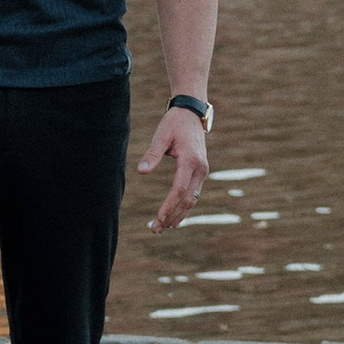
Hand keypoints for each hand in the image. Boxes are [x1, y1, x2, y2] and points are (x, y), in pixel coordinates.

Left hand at [137, 105, 211, 232]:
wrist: (192, 113)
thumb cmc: (174, 123)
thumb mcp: (161, 136)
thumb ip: (152, 155)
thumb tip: (141, 172)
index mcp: (191, 160)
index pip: (179, 189)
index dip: (169, 205)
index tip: (158, 218)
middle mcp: (200, 168)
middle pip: (187, 199)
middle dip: (172, 216)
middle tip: (156, 229)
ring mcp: (202, 171)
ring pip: (192, 199)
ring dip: (178, 214)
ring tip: (163, 228)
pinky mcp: (200, 172)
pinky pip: (193, 193)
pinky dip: (184, 206)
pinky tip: (174, 216)